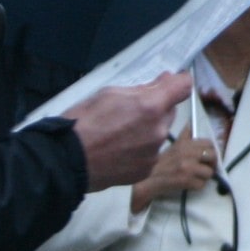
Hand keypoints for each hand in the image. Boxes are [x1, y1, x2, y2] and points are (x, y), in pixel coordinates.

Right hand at [64, 74, 192, 189]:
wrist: (66, 160)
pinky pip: (151, 152)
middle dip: (156, 108)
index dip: (178, 82)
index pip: (183, 87)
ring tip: (119, 134)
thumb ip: (142, 88)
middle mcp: (158, 130)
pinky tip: (119, 150)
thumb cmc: (83, 122)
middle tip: (129, 111)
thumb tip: (164, 81)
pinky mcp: (146, 169)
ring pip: (159, 133)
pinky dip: (140, 149)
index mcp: (150, 106)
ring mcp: (154, 152)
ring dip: (147, 129)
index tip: (171, 83)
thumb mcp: (109, 93)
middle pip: (169, 111)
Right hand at [128, 126, 218, 211]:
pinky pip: (202, 184)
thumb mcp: (173, 145)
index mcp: (186, 144)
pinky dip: (197, 186)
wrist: (149, 180)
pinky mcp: (186, 180)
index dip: (210, 151)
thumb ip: (185, 136)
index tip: (206, 157)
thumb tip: (190, 124)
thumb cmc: (162, 163)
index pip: (209, 143)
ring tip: (195, 177)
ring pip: (209, 172)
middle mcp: (188, 153)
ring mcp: (188, 167)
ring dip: (203, 177)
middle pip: (213, 156)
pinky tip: (189, 184)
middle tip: (204, 168)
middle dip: (210, 164)